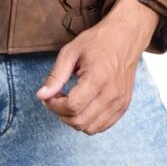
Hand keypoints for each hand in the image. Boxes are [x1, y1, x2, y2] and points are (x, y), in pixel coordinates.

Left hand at [35, 0, 159, 134]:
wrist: (125, 37)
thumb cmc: (98, 41)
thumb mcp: (71, 52)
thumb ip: (56, 76)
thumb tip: (41, 95)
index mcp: (98, 79)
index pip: (72, 106)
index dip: (54, 105)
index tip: (48, 97)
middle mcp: (112, 94)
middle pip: (80, 121)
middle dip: (61, 114)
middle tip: (55, 99)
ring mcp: (120, 102)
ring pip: (91, 128)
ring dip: (74, 120)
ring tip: (69, 102)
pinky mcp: (124, 106)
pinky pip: (102, 126)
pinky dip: (88, 121)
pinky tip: (82, 105)